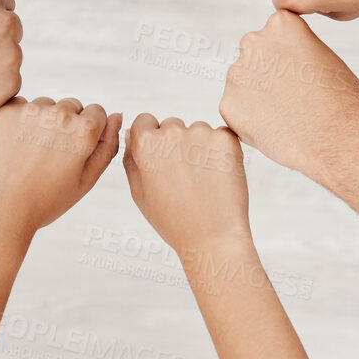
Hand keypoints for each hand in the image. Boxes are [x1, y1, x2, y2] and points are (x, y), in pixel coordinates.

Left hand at [0, 98, 120, 236]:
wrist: (1, 210)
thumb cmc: (47, 200)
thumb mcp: (87, 179)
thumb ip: (107, 145)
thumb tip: (116, 116)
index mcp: (85, 130)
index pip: (97, 112)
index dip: (88, 133)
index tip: (73, 153)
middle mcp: (60, 113)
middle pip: (71, 106)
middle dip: (67, 125)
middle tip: (51, 157)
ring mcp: (31, 110)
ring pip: (46, 105)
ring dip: (43, 121)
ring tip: (32, 154)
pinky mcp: (7, 111)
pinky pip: (21, 106)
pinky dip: (20, 120)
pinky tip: (16, 145)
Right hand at [122, 115, 249, 256]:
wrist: (213, 238)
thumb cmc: (174, 220)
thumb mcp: (139, 193)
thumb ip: (131, 159)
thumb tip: (131, 133)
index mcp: (146, 143)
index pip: (144, 121)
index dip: (151, 139)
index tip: (161, 158)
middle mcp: (172, 132)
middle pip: (171, 125)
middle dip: (175, 144)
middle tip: (184, 177)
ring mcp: (202, 133)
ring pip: (197, 130)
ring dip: (199, 147)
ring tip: (203, 180)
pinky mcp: (227, 138)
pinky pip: (220, 136)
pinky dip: (220, 151)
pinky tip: (218, 176)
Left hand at [219, 11, 358, 189]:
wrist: (337, 137)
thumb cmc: (342, 99)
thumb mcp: (324, 55)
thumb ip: (297, 49)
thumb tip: (286, 60)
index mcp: (280, 24)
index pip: (275, 33)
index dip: (288, 56)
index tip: (301, 72)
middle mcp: (253, 42)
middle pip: (255, 56)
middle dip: (268, 74)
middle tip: (292, 96)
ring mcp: (237, 74)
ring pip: (244, 84)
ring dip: (258, 97)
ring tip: (287, 116)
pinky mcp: (228, 105)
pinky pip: (237, 112)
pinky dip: (251, 122)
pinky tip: (276, 129)